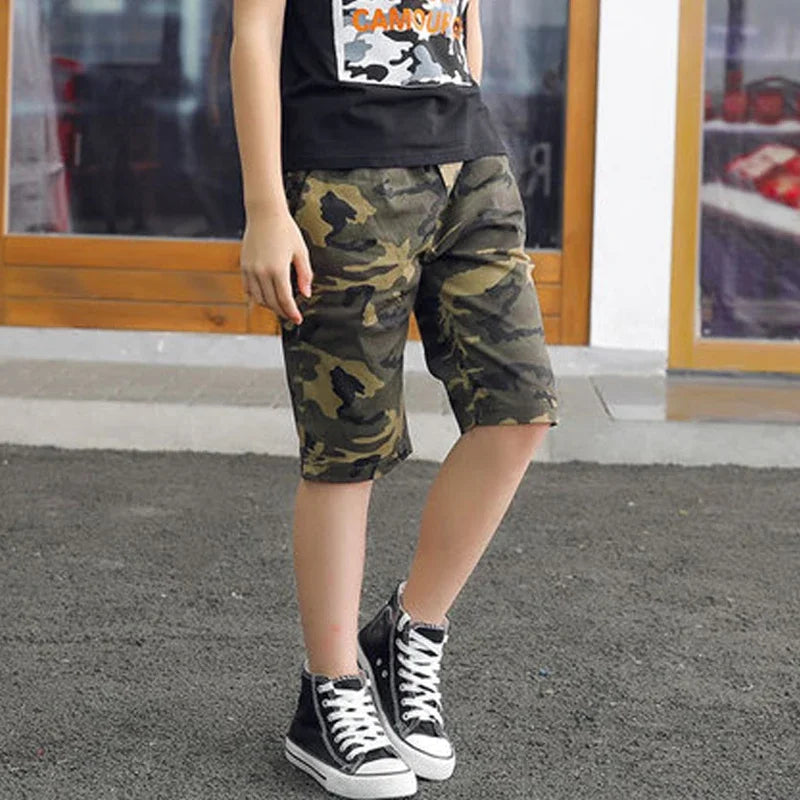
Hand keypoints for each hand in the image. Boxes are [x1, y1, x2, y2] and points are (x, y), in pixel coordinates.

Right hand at [239, 208, 312, 324]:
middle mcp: (261, 272)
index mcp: (278, 269)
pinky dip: (257, 297)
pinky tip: (266, 297)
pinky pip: (248, 289)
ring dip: (270, 306)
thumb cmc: (285, 230)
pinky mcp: (243, 266)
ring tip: (280, 306)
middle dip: (282, 312)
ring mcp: (250, 269)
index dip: (292, 312)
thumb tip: (306, 294)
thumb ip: (305, 275)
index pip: (285, 299)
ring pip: (258, 299)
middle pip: (272, 302)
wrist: (264, 213)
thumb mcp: (301, 252)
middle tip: (291, 315)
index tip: (298, 319)